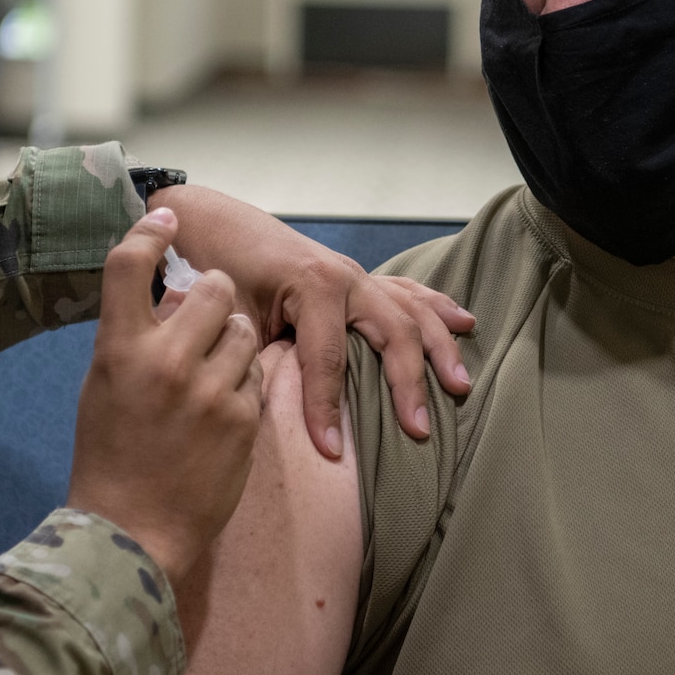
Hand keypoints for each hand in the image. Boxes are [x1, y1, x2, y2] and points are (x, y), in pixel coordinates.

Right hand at [67, 208, 263, 590]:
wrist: (134, 531)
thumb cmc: (110, 456)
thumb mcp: (104, 386)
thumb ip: (135, 338)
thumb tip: (171, 297)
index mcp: (118, 349)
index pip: (128, 265)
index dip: (149, 230)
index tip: (167, 216)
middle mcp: (165, 361)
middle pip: (212, 287)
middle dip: (214, 296)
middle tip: (205, 319)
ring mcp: (208, 389)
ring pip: (242, 328)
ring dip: (233, 340)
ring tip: (212, 373)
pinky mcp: (243, 417)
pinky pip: (257, 374)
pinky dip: (244, 383)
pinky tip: (221, 412)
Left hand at [150, 184, 476, 459]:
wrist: (213, 222)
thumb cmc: (216, 267)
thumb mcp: (228, 316)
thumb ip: (250, 356)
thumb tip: (261, 407)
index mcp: (313, 285)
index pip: (328, 361)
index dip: (328, 409)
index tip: (331, 453)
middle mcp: (345, 277)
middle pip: (392, 334)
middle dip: (409, 384)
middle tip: (420, 430)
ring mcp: (356, 275)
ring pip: (411, 310)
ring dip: (439, 347)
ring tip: (461, 384)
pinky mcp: (356, 276)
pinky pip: (405, 291)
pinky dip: (435, 307)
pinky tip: (462, 322)